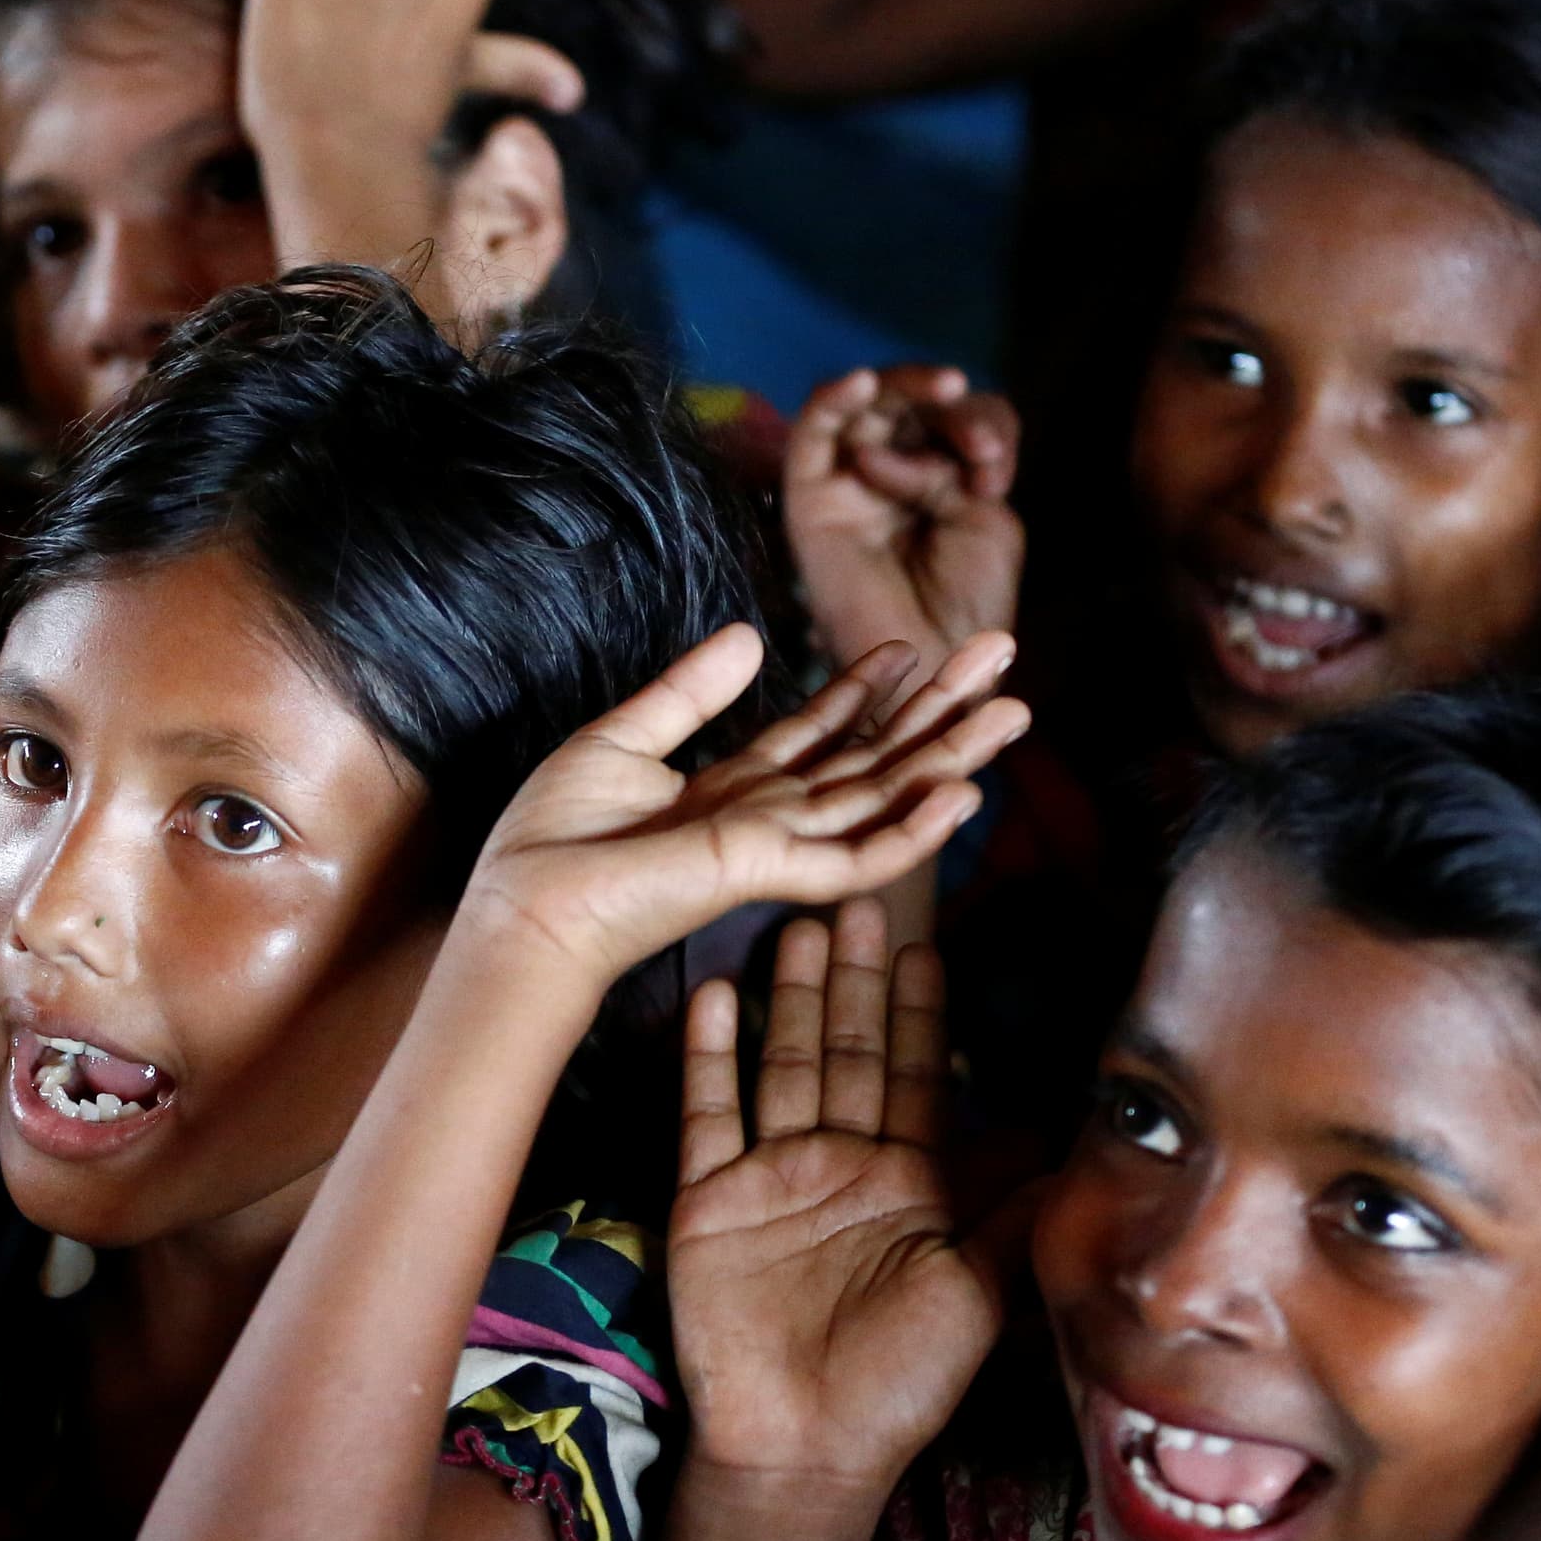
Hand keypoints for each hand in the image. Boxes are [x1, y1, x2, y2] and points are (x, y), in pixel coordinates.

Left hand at [459, 626, 1028, 984]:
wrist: (528, 904)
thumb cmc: (555, 840)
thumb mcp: (624, 739)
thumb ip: (690, 692)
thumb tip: (750, 636)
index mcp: (731, 793)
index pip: (820, 735)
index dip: (868, 691)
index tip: (911, 648)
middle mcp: (767, 820)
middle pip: (872, 757)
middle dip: (937, 708)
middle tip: (999, 654)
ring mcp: (777, 849)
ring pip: (886, 798)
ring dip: (952, 754)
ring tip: (1013, 709)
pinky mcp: (772, 873)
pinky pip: (860, 856)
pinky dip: (914, 828)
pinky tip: (962, 793)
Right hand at [663, 904, 1002, 1484]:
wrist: (805, 1444)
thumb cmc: (900, 1381)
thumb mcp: (981, 1293)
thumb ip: (1015, 1213)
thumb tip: (1080, 1143)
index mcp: (906, 1182)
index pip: (918, 1074)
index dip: (923, 1009)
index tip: (927, 940)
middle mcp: (839, 1164)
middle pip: (850, 1051)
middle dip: (857, 978)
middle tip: (858, 897)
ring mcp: (771, 1176)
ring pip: (783, 1064)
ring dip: (790, 998)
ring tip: (795, 923)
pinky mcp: (711, 1199)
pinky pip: (708, 1114)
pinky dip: (708, 1056)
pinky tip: (710, 995)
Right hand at [781, 366, 1024, 671]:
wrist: (935, 661)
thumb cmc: (968, 603)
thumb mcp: (986, 520)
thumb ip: (953, 467)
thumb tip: (901, 447)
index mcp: (939, 476)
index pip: (955, 417)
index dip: (982, 424)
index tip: (995, 472)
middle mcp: (890, 472)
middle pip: (907, 402)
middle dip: (948, 406)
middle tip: (978, 445)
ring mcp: (847, 483)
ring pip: (861, 405)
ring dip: (903, 386)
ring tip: (946, 388)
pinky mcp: (809, 498)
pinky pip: (810, 434)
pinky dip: (833, 400)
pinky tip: (863, 384)